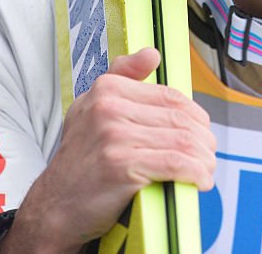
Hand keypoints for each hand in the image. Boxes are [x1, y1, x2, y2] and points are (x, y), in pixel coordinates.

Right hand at [0, 48, 215, 252]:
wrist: (53, 207)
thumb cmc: (80, 161)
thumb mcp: (91, 109)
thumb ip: (122, 78)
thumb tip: (152, 54)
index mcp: (106, 89)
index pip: (170, 96)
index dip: (194, 115)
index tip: (201, 131)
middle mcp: (108, 107)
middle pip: (180, 118)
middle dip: (203, 138)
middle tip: (208, 153)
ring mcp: (114, 135)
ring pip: (182, 140)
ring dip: (203, 158)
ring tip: (206, 169)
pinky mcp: (121, 165)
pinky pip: (175, 163)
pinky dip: (195, 173)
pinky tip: (199, 181)